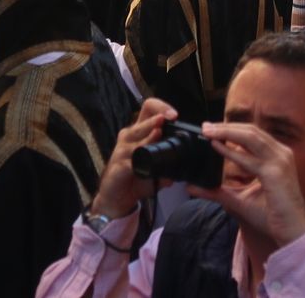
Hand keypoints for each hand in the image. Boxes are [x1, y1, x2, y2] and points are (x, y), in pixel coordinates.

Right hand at [90, 98, 178, 219]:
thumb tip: (187, 160)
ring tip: (158, 133)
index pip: (149, 108)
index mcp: (140, 132)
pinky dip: (139, 161)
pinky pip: (130, 161)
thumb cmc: (136, 178)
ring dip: (149, 135)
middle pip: (143, 118)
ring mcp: (122, 150)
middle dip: (158, 116)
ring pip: (136, 136)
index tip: (174, 115)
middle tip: (171, 117)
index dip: (162, 107)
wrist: (117, 198)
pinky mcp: (118, 166)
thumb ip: (170, 161)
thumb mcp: (156, 167)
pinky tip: (145, 163)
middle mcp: (130, 136)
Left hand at [194, 121, 304, 250]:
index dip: (231, 129)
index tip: (211, 128)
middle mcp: (281, 154)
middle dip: (226, 127)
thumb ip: (218, 191)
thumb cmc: (272, 216)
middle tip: (205, 127)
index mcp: (277, 156)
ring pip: (251, 137)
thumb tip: (192, 188)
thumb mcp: (239, 199)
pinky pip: (250, 159)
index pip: (253, 135)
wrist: (292, 233)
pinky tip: (217, 147)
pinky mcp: (275, 173)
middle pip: (251, 131)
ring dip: (227, 132)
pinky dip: (231, 151)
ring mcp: (280, 161)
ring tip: (208, 132)